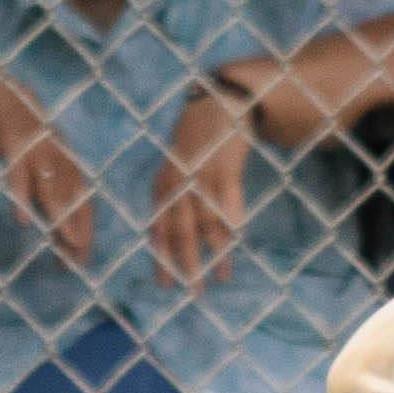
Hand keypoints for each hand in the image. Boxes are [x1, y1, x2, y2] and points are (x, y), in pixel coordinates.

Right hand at [0, 73, 95, 264]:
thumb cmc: (18, 137)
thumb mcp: (35, 164)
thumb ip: (43, 191)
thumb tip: (52, 225)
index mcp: (66, 162)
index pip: (82, 200)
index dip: (85, 227)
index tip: (83, 255)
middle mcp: (58, 157)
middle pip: (72, 197)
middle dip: (78, 228)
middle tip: (80, 257)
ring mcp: (37, 150)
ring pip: (52, 188)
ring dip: (60, 216)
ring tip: (65, 243)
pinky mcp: (14, 145)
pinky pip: (18, 176)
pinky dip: (21, 197)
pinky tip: (21, 220)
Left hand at [151, 82, 247, 288]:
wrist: (219, 100)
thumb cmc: (197, 134)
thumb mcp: (175, 162)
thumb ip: (173, 191)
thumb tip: (172, 227)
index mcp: (163, 184)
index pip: (160, 228)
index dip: (162, 257)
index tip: (165, 284)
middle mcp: (179, 184)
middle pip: (181, 232)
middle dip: (186, 265)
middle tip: (191, 292)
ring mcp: (202, 179)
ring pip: (207, 225)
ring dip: (214, 254)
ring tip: (220, 278)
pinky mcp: (226, 171)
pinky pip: (229, 206)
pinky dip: (231, 227)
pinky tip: (234, 246)